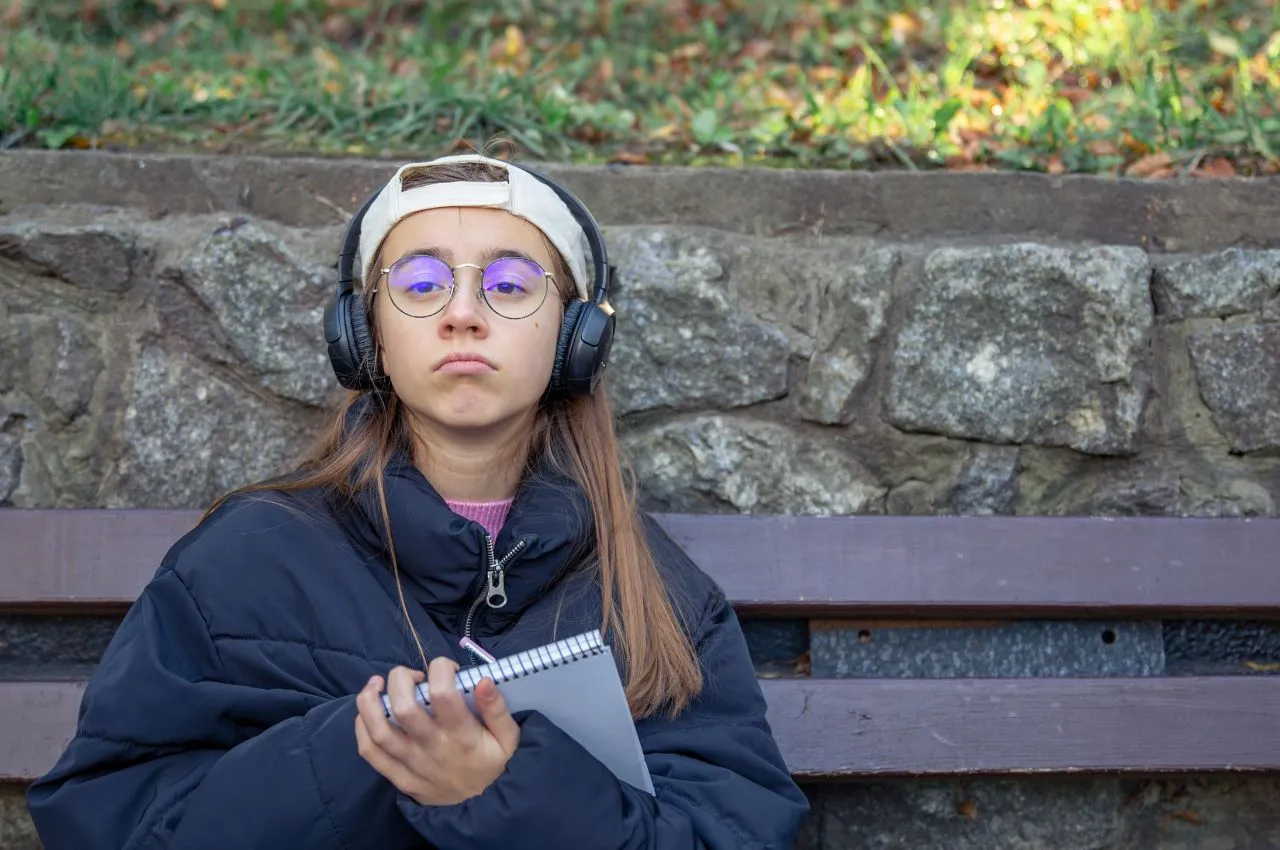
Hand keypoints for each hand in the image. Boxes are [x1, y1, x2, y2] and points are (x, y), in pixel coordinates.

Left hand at [355, 656, 519, 805]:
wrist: (483, 813)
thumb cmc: (494, 767)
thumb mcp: (509, 740)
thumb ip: (498, 709)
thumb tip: (482, 680)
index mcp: (463, 735)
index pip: (443, 694)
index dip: (439, 669)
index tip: (445, 667)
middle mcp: (433, 748)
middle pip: (404, 708)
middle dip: (401, 679)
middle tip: (412, 675)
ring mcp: (412, 765)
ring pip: (379, 731)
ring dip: (370, 701)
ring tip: (377, 684)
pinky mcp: (399, 778)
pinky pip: (370, 753)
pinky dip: (362, 728)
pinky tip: (367, 712)